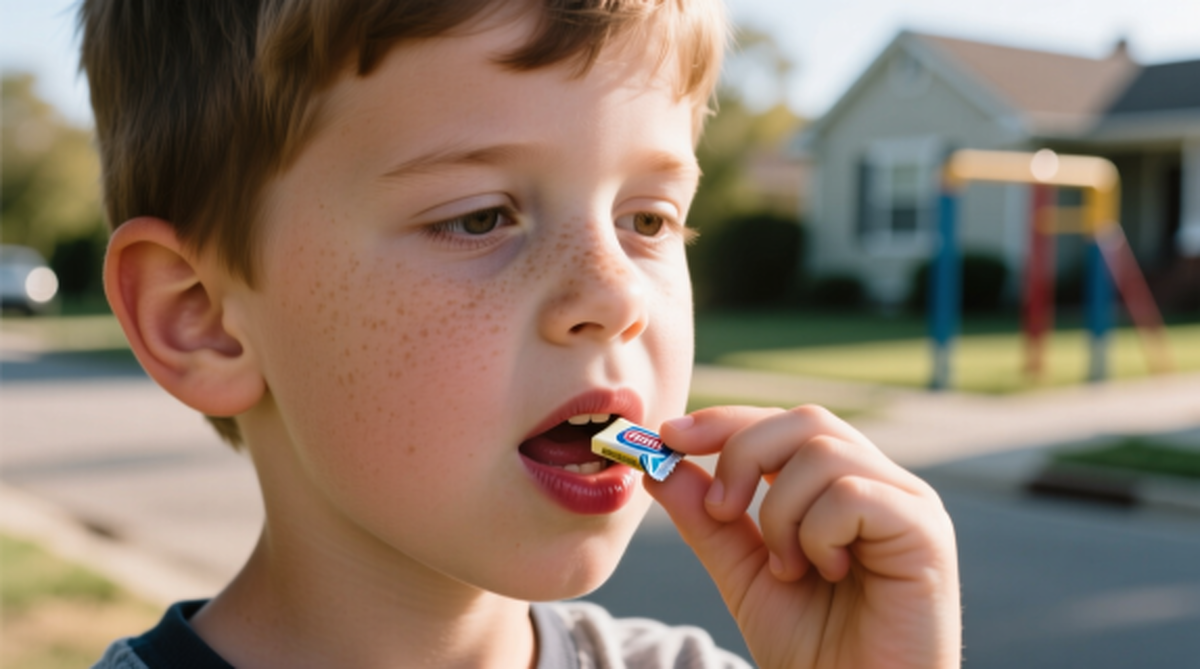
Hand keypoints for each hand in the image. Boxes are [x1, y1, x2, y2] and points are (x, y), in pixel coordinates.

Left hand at [646, 405, 960, 668]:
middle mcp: (880, 484)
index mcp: (840, 487)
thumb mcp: (744, 574)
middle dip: (744, 455)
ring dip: (781, 512)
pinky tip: (826, 573)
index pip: (783, 425)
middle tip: (721, 511)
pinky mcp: (926, 530)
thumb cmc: (814, 650)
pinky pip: (853, 493)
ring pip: (823, 452)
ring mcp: (908, 503)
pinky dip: (818, 532)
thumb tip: (658, 466)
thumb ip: (707, 520)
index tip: (669, 436)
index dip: (725, 421)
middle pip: (805, 420)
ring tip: (787, 569)